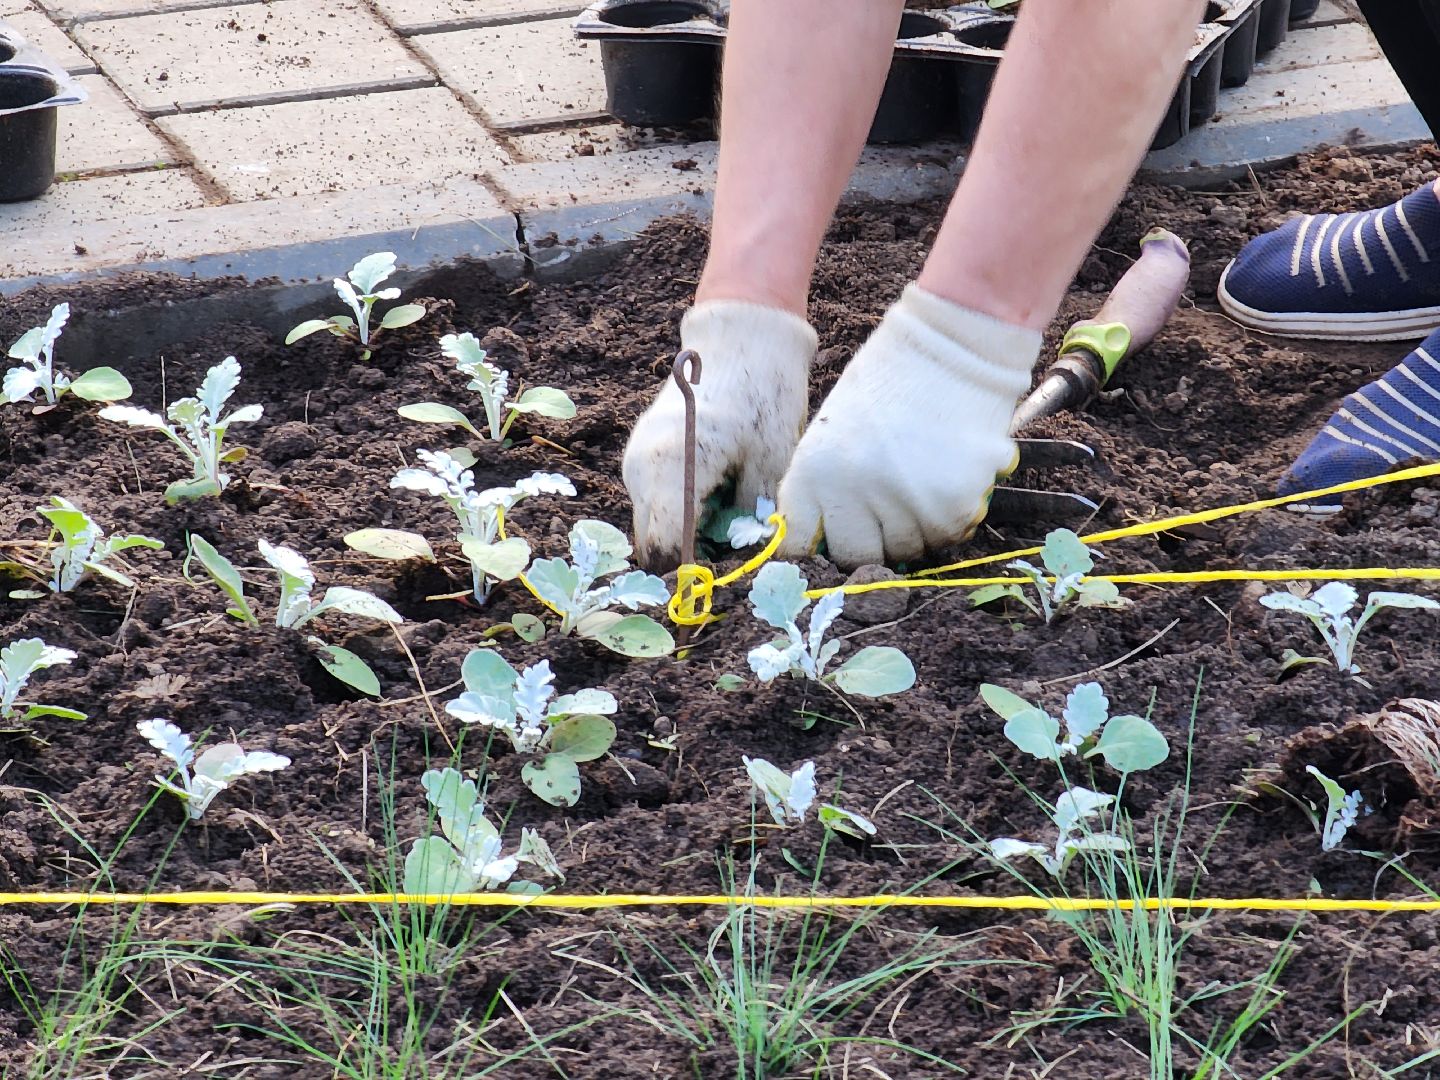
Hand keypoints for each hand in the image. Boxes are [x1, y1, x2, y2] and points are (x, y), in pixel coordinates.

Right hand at [623, 300, 816, 569]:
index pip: (666, 551)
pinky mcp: (641, 458)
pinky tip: (719, 505)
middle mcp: (641, 470)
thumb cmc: (763, 396)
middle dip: (689, 563)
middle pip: (654, 547)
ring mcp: (636, 463)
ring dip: (685, 539)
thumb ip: (753, 519)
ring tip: (731, 532)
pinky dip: (682, 517)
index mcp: (671, 471)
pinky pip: (655, 505)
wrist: (741, 340)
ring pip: (653, 528)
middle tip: (734, 567)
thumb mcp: (771, 463)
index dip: (692, 579)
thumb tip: (744, 565)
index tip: (724, 590)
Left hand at [777, 284, 1040, 567]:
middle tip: (886, 514)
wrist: (952, 351)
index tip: (834, 538)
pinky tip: (946, 480)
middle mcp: (853, 494)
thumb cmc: (889, 385)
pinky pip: (945, 537)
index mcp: (814, 472)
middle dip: (869, 542)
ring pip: (905, 551)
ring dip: (912, 529)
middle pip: (855, 556)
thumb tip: (820, 539)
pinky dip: (947, 519)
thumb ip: (821, 486)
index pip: (801, 542)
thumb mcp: (833, 431)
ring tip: (920, 484)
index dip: (818, 545)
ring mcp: (903, 504)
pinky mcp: (951, 507)